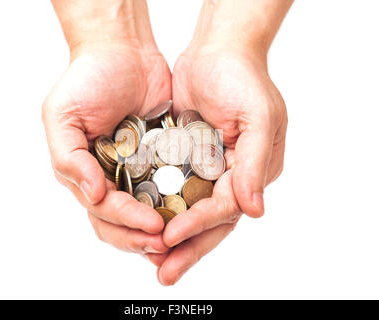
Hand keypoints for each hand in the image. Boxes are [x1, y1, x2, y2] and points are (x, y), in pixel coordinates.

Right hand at [43, 0, 171, 254]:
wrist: (123, 50)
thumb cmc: (87, 79)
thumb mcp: (63, 115)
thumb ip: (70, 158)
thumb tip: (91, 194)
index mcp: (87, 174)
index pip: (104, 212)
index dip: (127, 223)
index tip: (152, 226)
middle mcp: (112, 178)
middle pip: (124, 223)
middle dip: (143, 238)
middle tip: (167, 244)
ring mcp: (139, 170)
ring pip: (149, 211)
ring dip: (163, 229)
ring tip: (182, 238)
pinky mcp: (164, 157)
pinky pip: (173, 185)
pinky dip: (181, 201)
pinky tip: (196, 211)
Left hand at [155, 0, 289, 284]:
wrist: (217, 51)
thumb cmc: (243, 78)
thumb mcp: (259, 116)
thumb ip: (254, 164)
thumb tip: (254, 211)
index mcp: (251, 170)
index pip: (225, 208)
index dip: (198, 225)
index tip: (170, 237)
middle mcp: (230, 176)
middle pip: (209, 221)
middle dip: (187, 248)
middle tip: (164, 274)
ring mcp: (207, 169)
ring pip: (188, 211)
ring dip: (172, 236)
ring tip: (151, 260)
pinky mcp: (186, 158)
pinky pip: (172, 189)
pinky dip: (161, 208)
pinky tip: (143, 224)